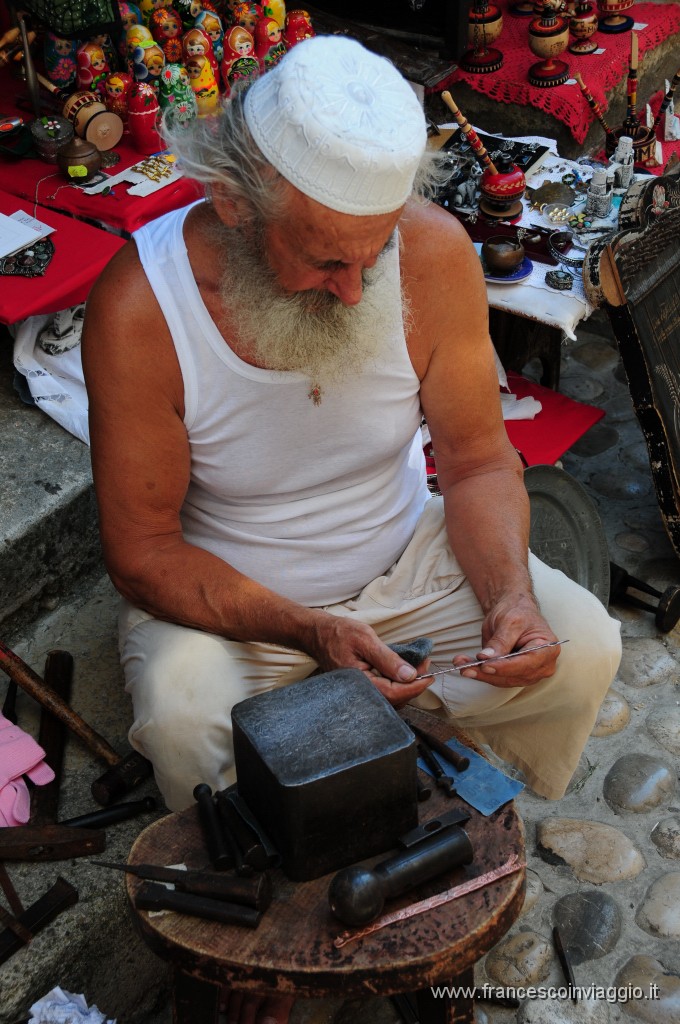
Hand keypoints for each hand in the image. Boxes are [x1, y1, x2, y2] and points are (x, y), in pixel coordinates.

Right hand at [308, 613, 434, 707]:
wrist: (316, 633)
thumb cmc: (338, 633)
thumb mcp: (365, 639)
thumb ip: (387, 658)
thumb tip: (409, 675)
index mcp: (359, 682)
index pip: (394, 693)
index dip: (415, 687)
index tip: (429, 676)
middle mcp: (358, 692)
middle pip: (394, 699)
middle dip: (413, 685)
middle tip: (425, 666)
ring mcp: (358, 691)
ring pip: (389, 698)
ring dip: (406, 686)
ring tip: (417, 667)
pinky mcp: (360, 688)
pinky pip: (381, 693)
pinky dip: (395, 685)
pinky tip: (401, 672)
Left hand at [452, 592, 560, 687]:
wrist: (513, 610)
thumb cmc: (517, 612)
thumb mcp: (510, 621)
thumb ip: (501, 641)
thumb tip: (486, 658)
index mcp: (548, 648)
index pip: (526, 663)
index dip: (505, 667)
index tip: (485, 666)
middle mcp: (542, 665)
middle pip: (513, 676)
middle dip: (487, 673)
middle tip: (465, 667)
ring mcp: (528, 672)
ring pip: (502, 680)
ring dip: (479, 674)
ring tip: (460, 664)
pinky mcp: (514, 675)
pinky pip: (497, 678)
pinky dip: (480, 673)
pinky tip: (465, 665)